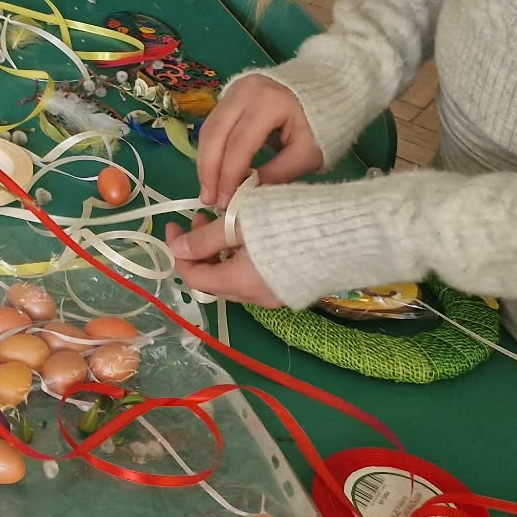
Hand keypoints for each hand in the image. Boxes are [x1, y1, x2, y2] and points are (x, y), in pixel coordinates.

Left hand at [166, 214, 283, 305]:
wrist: (342, 233)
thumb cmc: (285, 224)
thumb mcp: (239, 225)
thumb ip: (204, 239)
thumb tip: (176, 250)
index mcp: (240, 283)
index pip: (195, 277)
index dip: (179, 252)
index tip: (174, 226)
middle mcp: (255, 297)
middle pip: (212, 279)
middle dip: (198, 250)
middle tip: (199, 219)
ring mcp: (273, 295)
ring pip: (231, 278)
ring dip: (218, 252)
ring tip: (219, 222)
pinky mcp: (287, 287)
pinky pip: (251, 278)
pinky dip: (237, 260)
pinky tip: (242, 236)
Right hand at [197, 72, 323, 206]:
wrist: (317, 100)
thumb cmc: (314, 129)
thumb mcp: (307, 153)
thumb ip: (281, 172)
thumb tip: (248, 190)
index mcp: (269, 102)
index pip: (240, 142)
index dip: (229, 173)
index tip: (225, 201)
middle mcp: (244, 92)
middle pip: (216, 133)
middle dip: (209, 170)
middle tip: (209, 199)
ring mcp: (231, 92)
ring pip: (208, 130)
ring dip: (204, 164)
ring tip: (208, 192)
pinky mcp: (224, 99)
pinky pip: (210, 128)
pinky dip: (208, 154)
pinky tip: (211, 175)